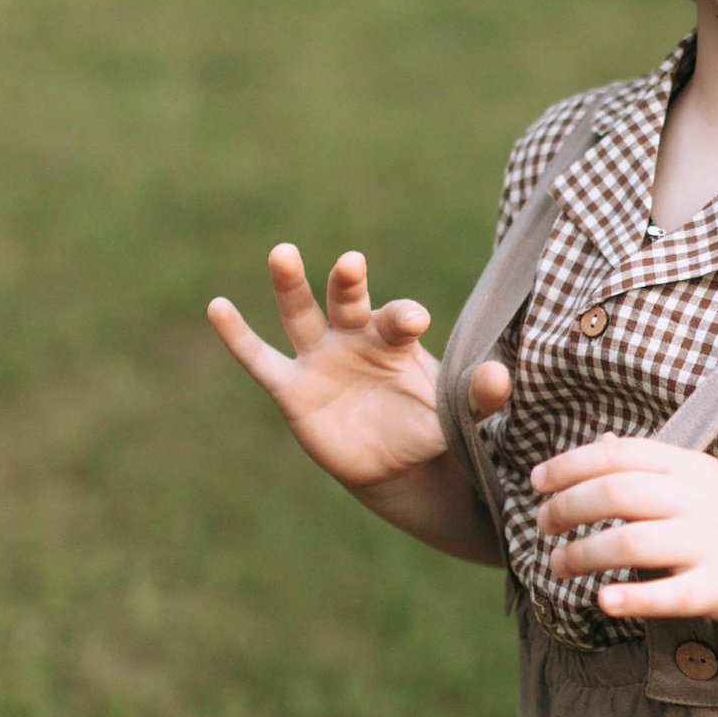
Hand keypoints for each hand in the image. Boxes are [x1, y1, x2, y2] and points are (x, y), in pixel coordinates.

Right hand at [209, 246, 506, 497]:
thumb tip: (500, 377)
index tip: (415, 318)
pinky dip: (237, 335)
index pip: (397, 317)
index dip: (403, 316)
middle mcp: (353, 336)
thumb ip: (478, 396)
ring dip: (290, 284)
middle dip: (347, 281)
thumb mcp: (456, 415)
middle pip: (346, 299)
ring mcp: (319, 358)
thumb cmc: (427, 425)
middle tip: (351, 263)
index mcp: (394, 337)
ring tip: (283, 253)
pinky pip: (259, 359)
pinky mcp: (291, 388)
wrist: (396, 463)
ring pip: (300, 314)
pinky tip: (217, 307)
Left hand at [530, 434, 717, 627]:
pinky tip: (602, 601)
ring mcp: (708, 543)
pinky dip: (632, 598)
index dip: (569, 465)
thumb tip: (598, 441)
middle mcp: (695, 500)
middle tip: (543, 526)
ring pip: (631, 542)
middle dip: (567, 508)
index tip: (537, 482)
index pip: (617, 455)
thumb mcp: (699, 475)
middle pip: (616, 493)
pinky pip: (670, 593)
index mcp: (687, 466)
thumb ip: (648, 462)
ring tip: (558, 564)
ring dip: (584, 554)